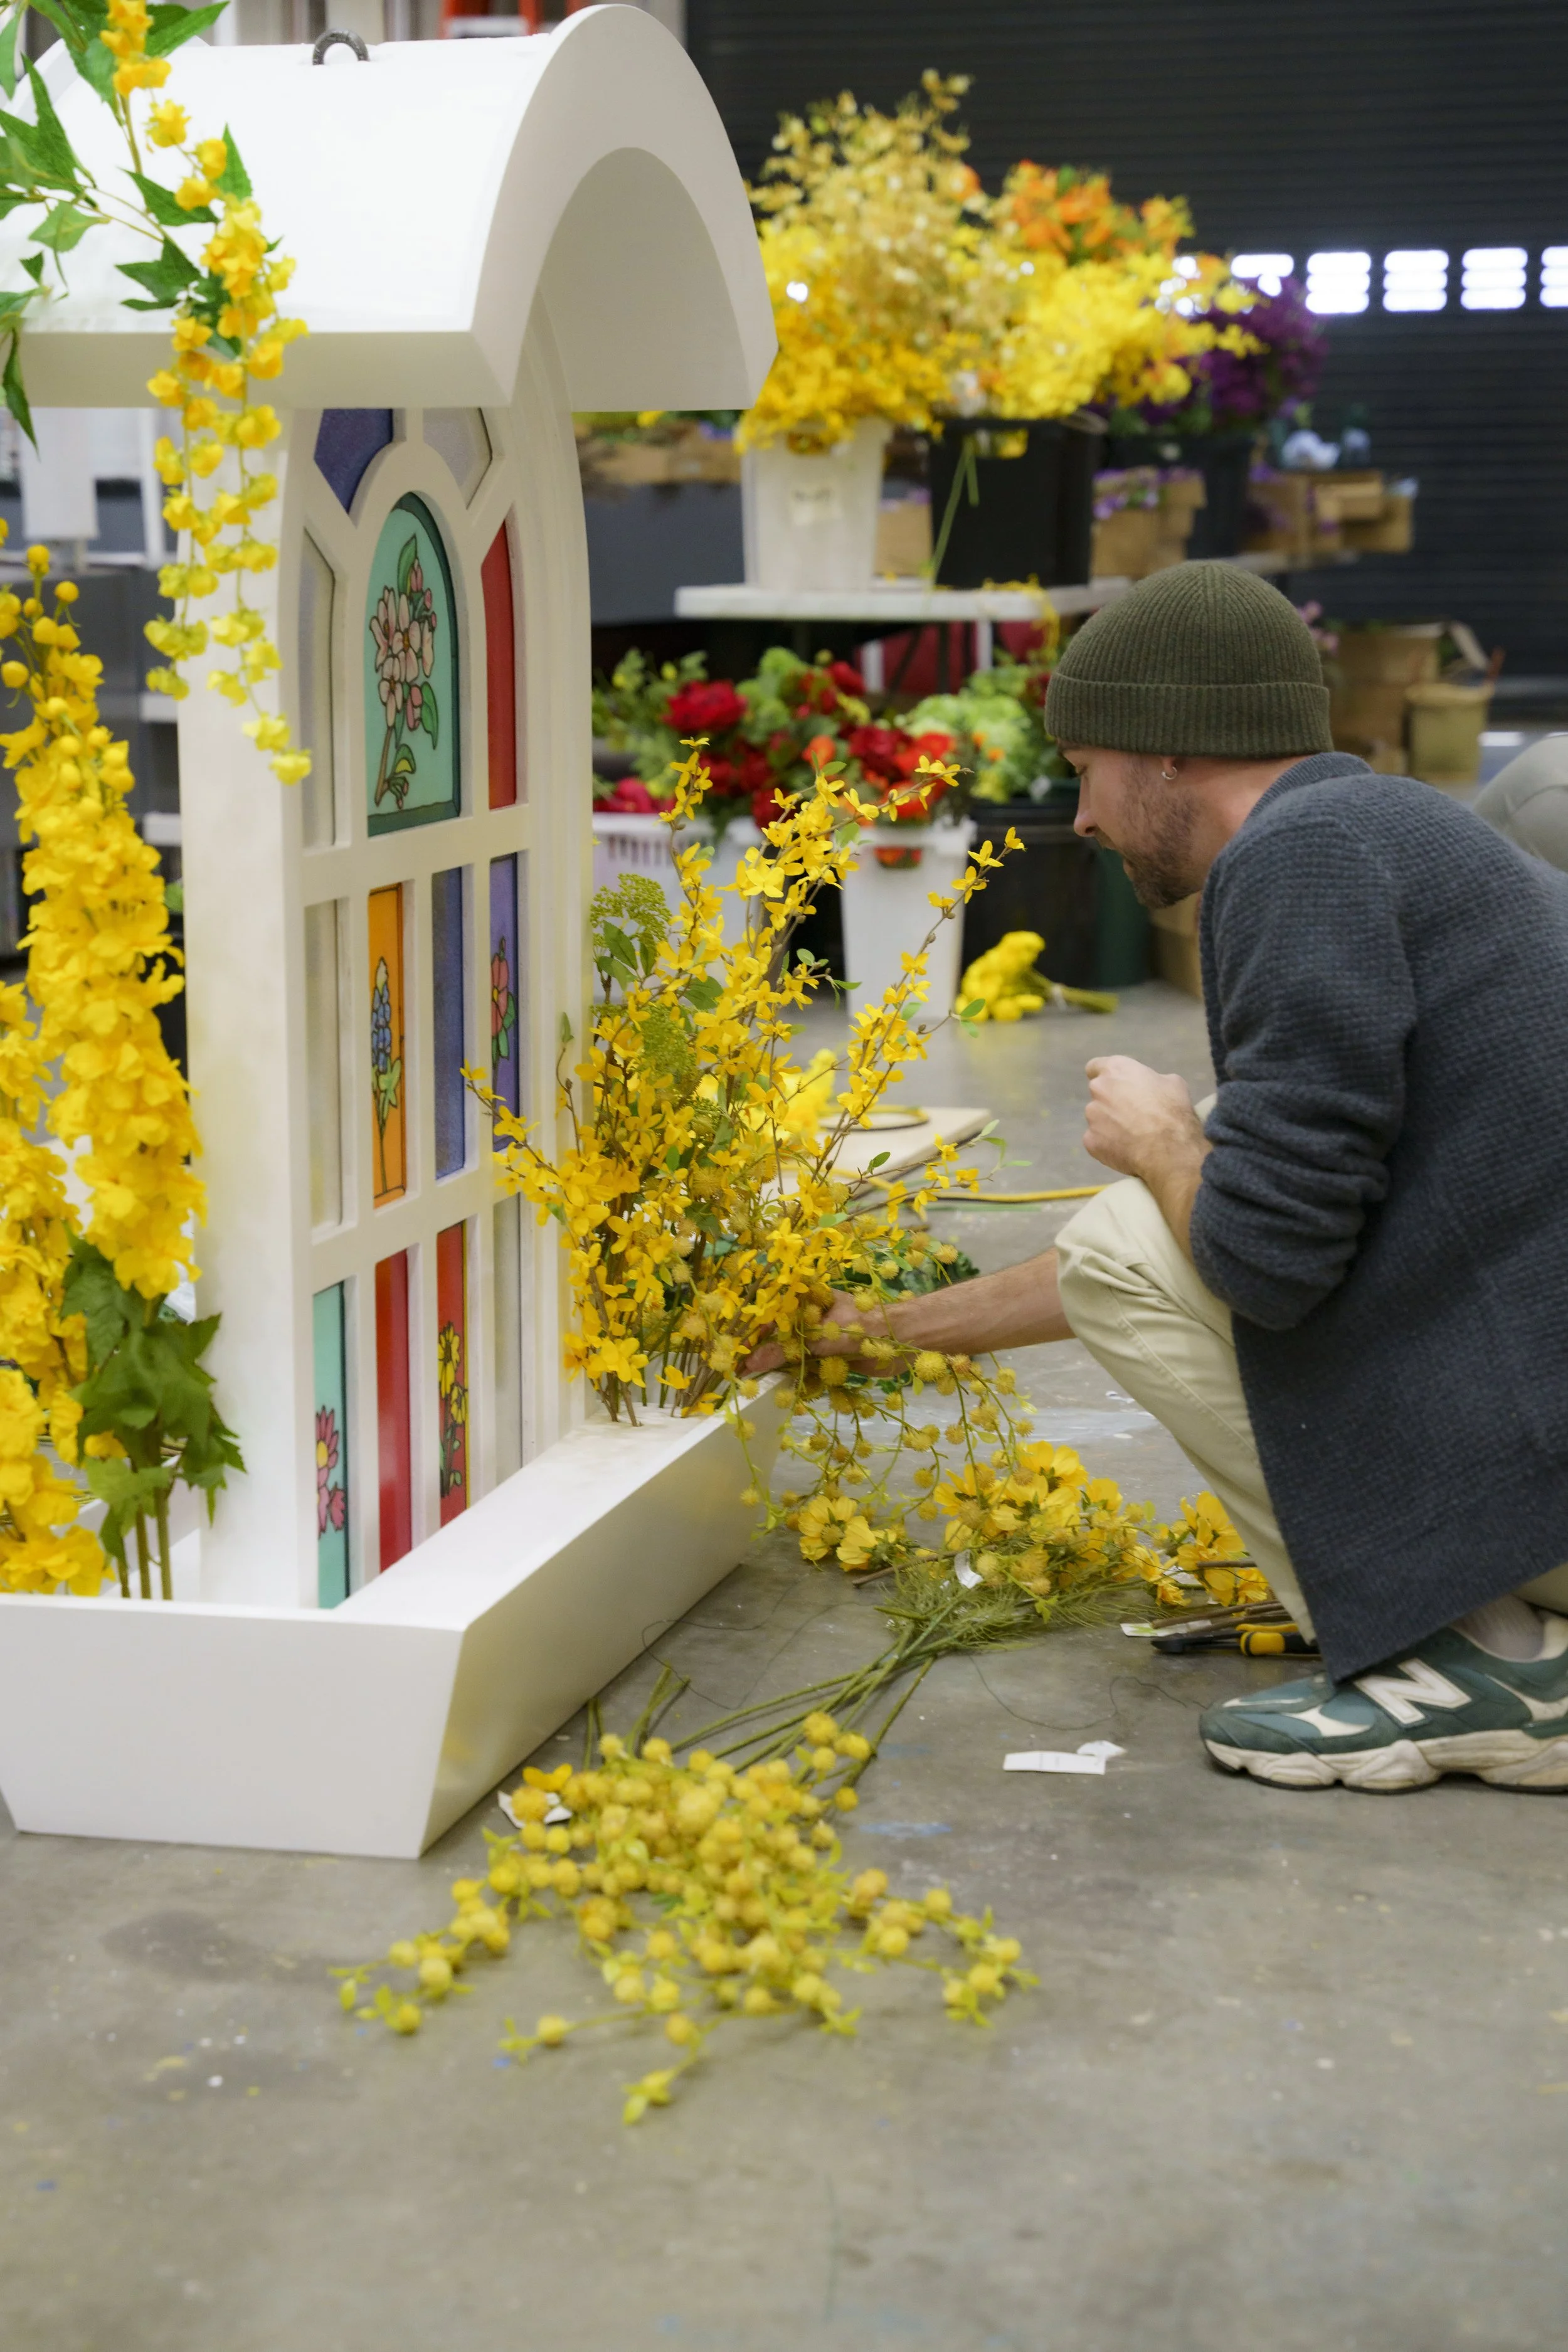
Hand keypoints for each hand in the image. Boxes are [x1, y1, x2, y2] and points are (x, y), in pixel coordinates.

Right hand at [743, 1291, 902, 1377]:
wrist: (906, 1342)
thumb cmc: (864, 1327)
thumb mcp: (821, 1337)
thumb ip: (787, 1349)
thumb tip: (752, 1362)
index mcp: (807, 1301)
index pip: (771, 1315)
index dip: (752, 1333)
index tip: (735, 1352)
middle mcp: (811, 1320)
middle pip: (779, 1338)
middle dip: (763, 1356)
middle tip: (742, 1373)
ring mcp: (822, 1341)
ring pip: (793, 1357)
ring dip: (780, 1372)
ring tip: (757, 1385)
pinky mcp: (832, 1360)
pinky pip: (809, 1372)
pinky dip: (800, 1383)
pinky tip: (787, 1392)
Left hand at [1083, 1055, 1201, 1181]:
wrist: (1167, 1149)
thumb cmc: (1172, 1111)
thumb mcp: (1173, 1084)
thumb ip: (1153, 1080)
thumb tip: (1152, 1086)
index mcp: (1116, 1069)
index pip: (1096, 1066)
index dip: (1107, 1077)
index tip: (1116, 1086)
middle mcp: (1098, 1089)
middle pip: (1099, 1094)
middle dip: (1112, 1102)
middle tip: (1133, 1114)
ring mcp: (1092, 1116)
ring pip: (1098, 1118)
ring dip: (1110, 1124)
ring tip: (1134, 1136)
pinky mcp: (1090, 1141)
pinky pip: (1097, 1141)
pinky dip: (1108, 1145)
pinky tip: (1128, 1150)